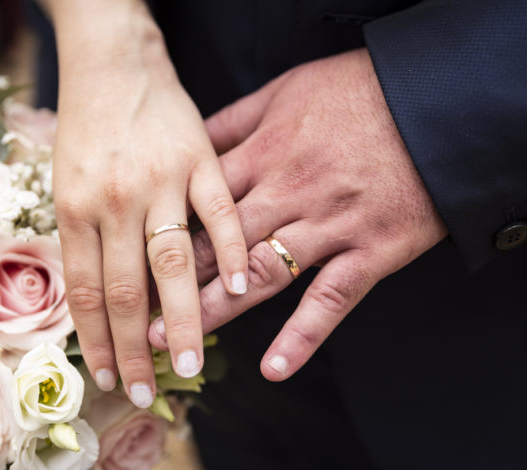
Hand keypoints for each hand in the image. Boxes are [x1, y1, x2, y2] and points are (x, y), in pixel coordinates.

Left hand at [49, 0, 247, 406]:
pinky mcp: (199, 160)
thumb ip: (81, 233)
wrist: (115, 59)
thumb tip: (90, 293)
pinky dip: (228, 250)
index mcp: (77, 206)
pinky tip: (236, 286)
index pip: (86, 291)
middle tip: (147, 391)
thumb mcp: (67, 176)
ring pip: (171, 263)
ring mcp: (161, 180)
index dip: (96, 340)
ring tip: (190, 360)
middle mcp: (116, 199)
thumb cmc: (88, 122)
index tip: (109, 376)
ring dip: (181, 318)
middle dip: (135, 348)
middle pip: (125, 289)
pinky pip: (219, 213)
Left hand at [149, 48, 447, 380]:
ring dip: (216, 312)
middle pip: (219, 246)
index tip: (132, 261)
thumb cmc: (358, 92)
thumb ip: (234, 120)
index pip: (198, 203)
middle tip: (134, 317)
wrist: (435, 104)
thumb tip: (188, 142)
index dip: (162, 233)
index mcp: (263, 156)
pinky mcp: (369, 252)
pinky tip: (274, 368)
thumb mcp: (285, 90)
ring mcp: (328, 226)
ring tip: (177, 342)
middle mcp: (287, 194)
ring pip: (261, 276)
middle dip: (173, 282)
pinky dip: (304, 335)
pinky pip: (331, 299)